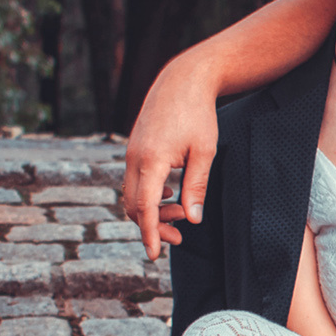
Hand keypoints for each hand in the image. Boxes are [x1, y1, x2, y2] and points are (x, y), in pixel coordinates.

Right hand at [121, 78, 220, 259]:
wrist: (183, 79)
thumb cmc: (198, 114)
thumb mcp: (204, 153)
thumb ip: (196, 187)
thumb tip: (192, 220)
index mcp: (151, 161)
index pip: (144, 208)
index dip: (149, 234)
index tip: (154, 255)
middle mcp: (134, 158)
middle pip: (133, 206)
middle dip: (154, 225)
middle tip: (181, 236)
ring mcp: (131, 152)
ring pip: (132, 194)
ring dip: (153, 210)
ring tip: (182, 211)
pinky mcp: (134, 147)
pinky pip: (134, 180)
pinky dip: (148, 194)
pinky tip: (170, 194)